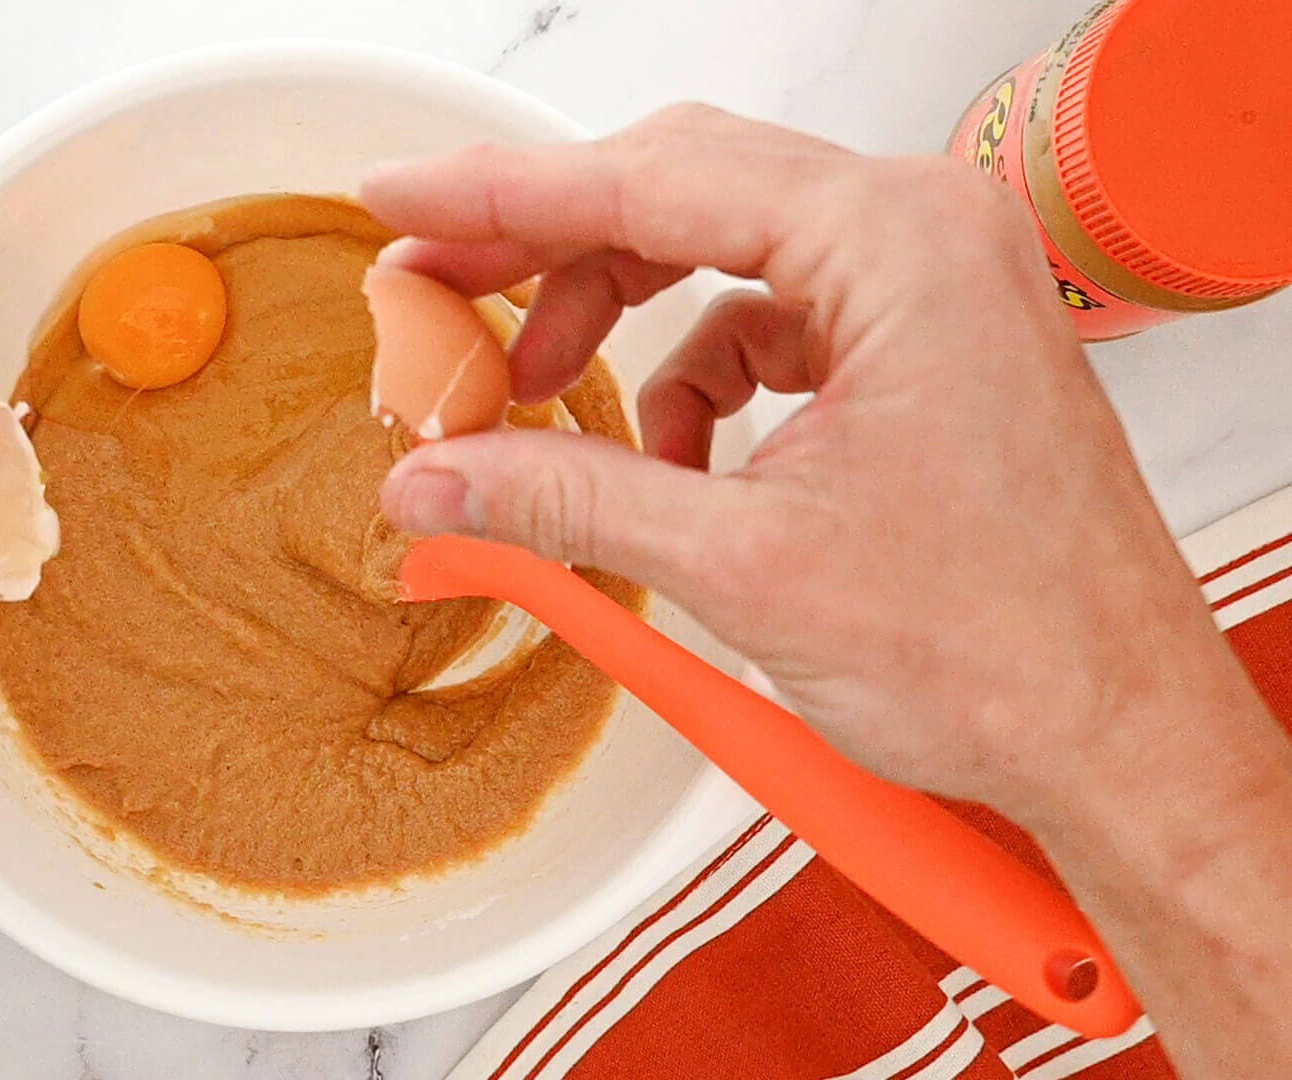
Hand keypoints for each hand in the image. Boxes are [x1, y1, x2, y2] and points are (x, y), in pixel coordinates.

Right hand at [363, 105, 1249, 809]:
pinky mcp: (922, 346)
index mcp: (897, 243)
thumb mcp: (743, 566)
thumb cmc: (1006, 649)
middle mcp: (923, 235)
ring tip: (545, 399)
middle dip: (549, 250)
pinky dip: (697, 381)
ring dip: (622, 323)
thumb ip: (566, 501)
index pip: (651, 181)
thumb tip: (436, 477)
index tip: (402, 196)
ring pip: (722, 254)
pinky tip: (673, 461)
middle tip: (439, 289)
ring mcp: (930, 286)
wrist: (1117, 739)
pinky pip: (771, 322)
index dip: (501, 194)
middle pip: (682, 192)